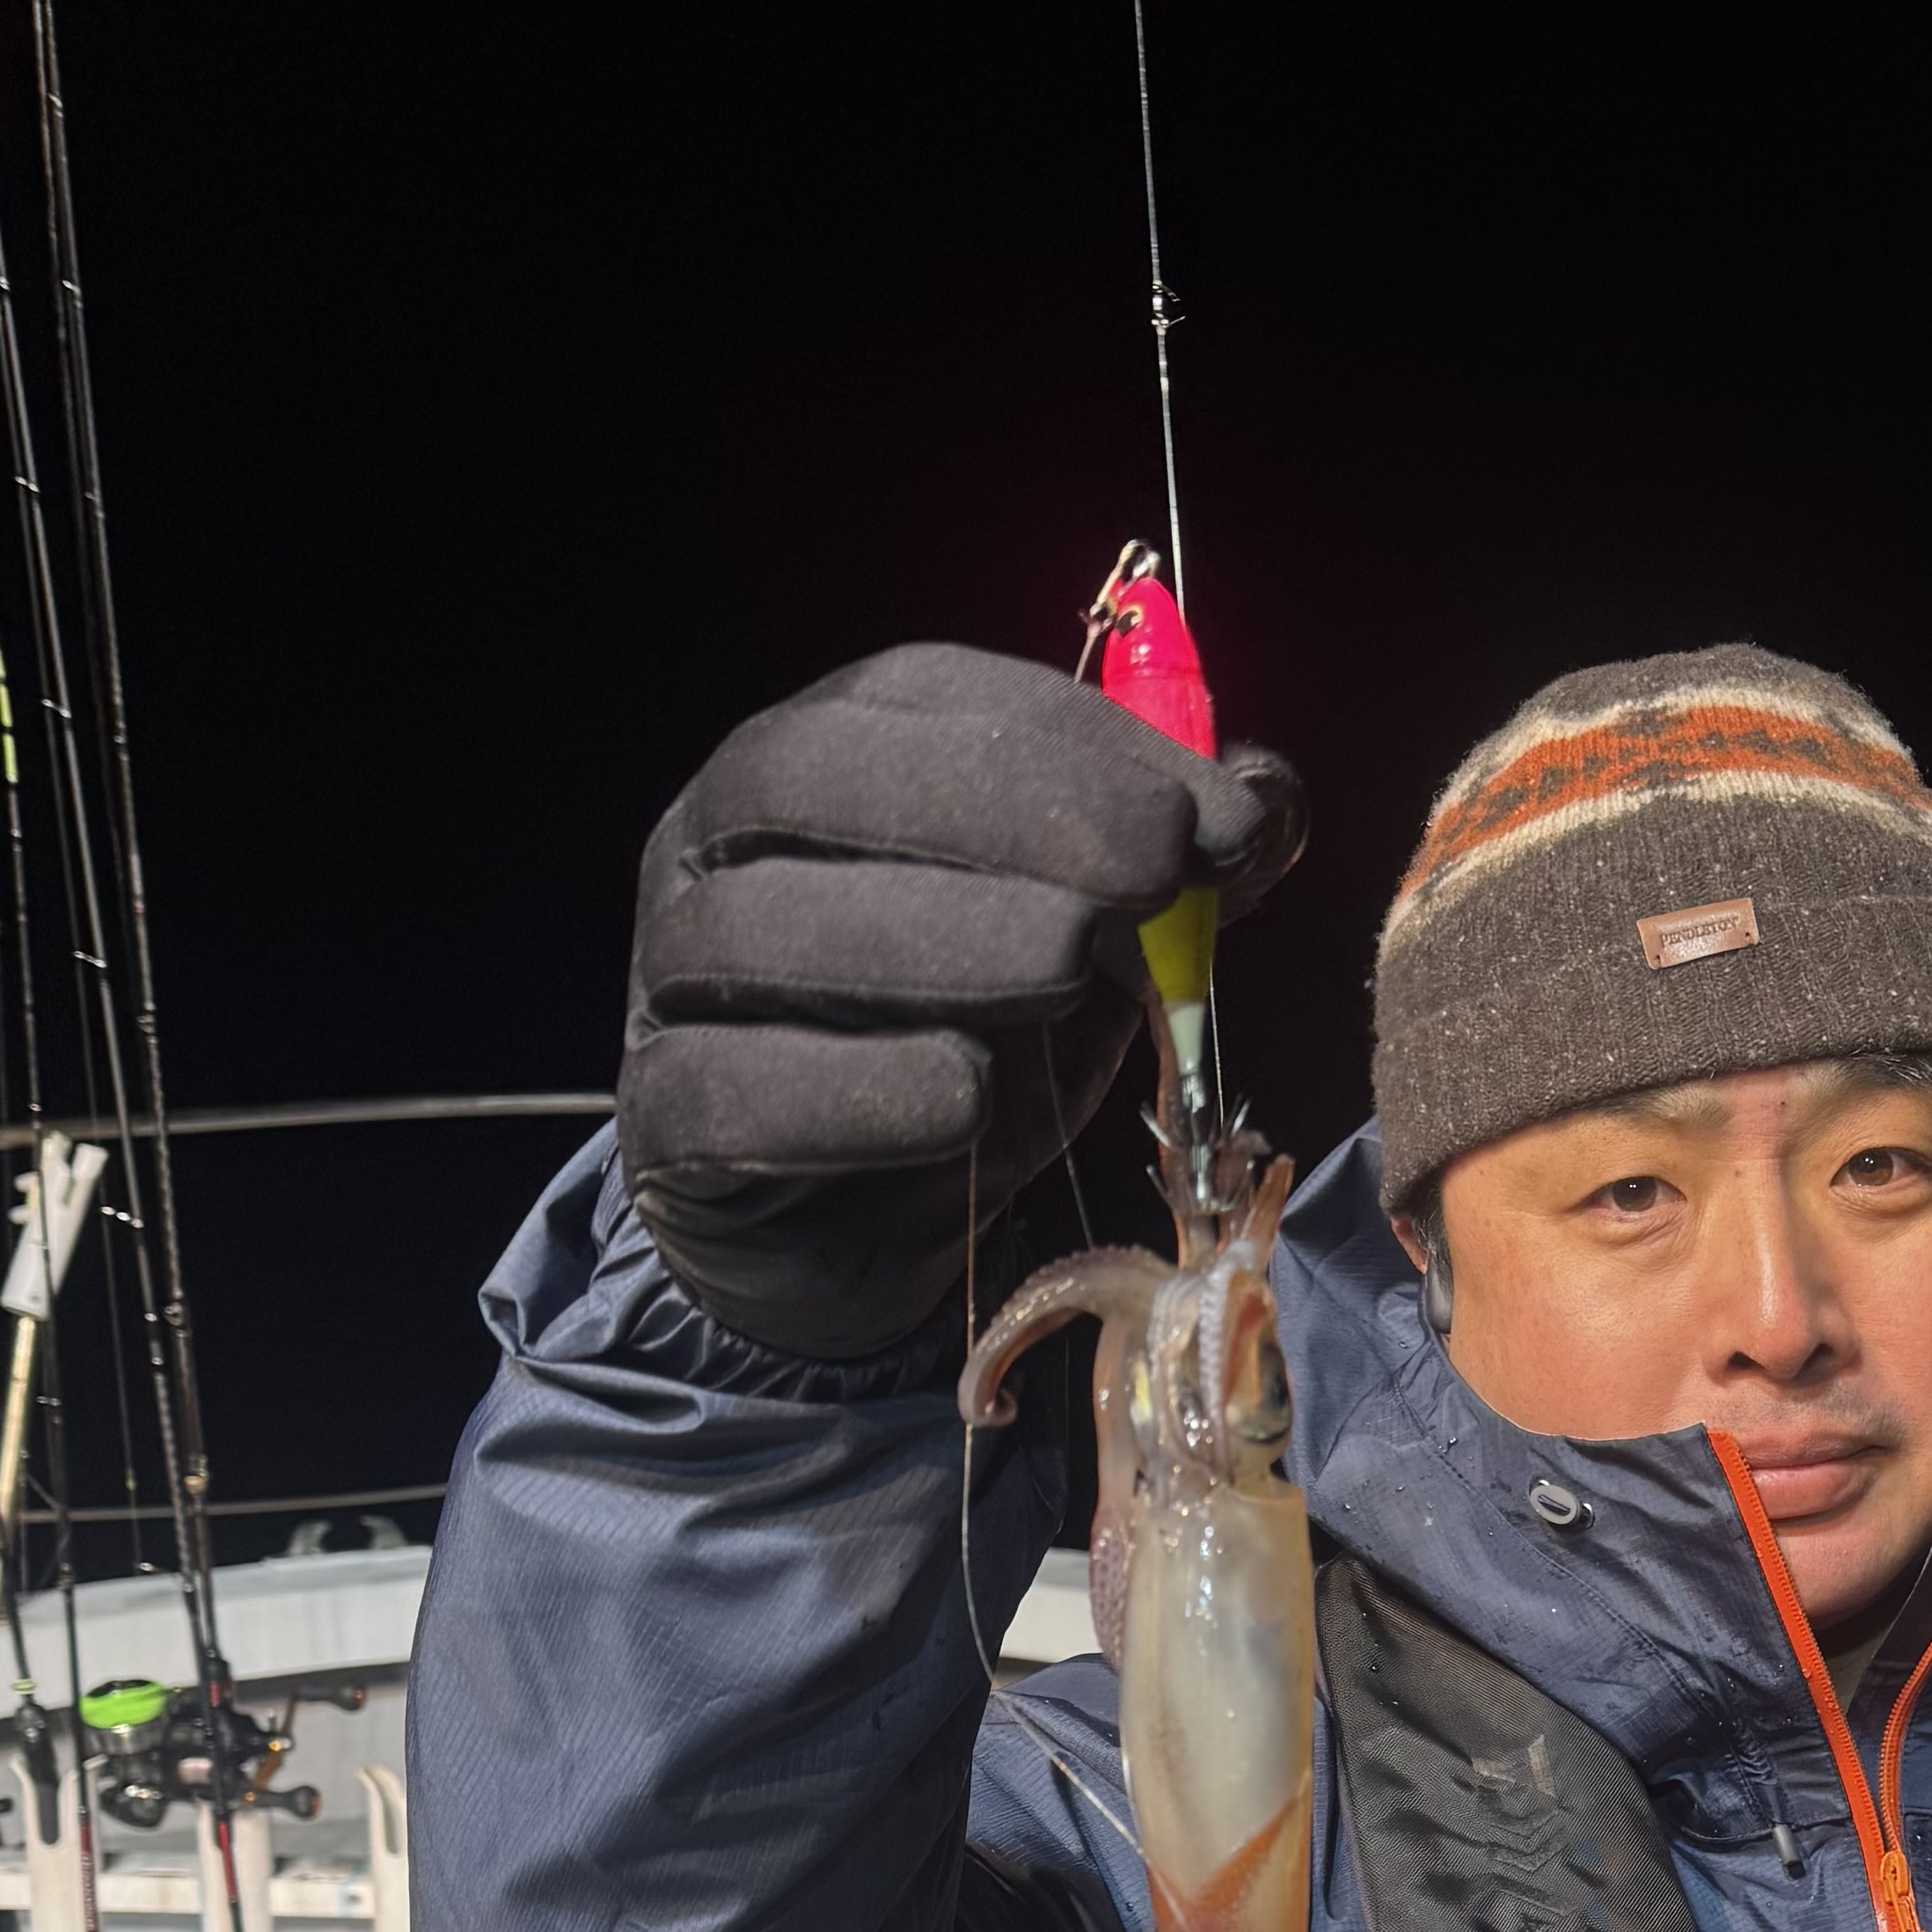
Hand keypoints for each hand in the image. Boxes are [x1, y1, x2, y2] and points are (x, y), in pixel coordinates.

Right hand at [617, 645, 1305, 1356]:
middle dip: (998, 808)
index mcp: (819, 764)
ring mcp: (669, 979)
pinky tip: (966, 1095)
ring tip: (1069, 965)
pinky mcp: (664, 1120)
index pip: (916, 697)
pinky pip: (732, 1091)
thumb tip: (1267, 799)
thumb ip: (1168, 871)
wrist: (857, 1234)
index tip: (1211, 815)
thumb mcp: (1090, 950)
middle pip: (811, 779)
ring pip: (756, 927)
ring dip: (936, 937)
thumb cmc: (973, 1050)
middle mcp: (714, 845)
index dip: (1068, 739)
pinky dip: (859, 1090)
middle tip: (1150, 868)